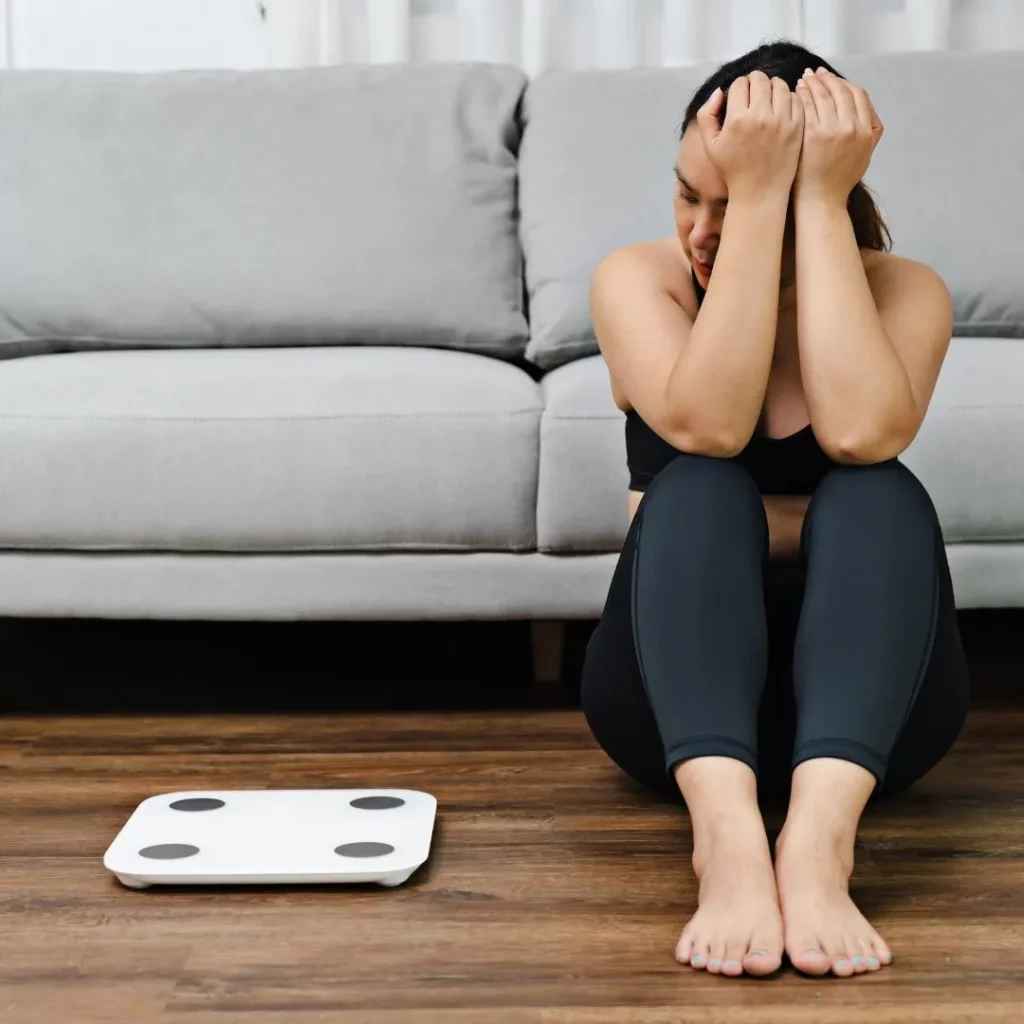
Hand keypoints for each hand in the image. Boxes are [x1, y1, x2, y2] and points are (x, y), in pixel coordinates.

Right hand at [695, 71, 803, 203]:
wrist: (759, 192)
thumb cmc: (733, 170)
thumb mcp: (710, 145)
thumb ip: (706, 115)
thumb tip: (718, 91)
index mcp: (737, 119)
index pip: (740, 83)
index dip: (738, 87)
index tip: (740, 96)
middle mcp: (760, 117)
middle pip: (760, 79)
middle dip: (755, 82)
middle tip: (754, 93)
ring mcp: (782, 121)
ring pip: (780, 85)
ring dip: (773, 87)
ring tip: (768, 99)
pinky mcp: (797, 126)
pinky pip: (795, 98)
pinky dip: (788, 98)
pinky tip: (781, 108)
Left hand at [794, 67, 882, 204]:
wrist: (821, 201)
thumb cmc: (838, 181)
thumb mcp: (864, 155)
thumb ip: (869, 132)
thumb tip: (867, 113)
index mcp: (868, 130)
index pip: (858, 94)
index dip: (844, 83)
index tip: (831, 78)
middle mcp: (854, 127)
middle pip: (841, 90)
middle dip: (826, 78)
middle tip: (814, 72)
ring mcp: (834, 131)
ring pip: (824, 95)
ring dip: (813, 83)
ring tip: (803, 79)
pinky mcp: (815, 135)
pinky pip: (809, 106)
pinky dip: (803, 96)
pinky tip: (795, 92)